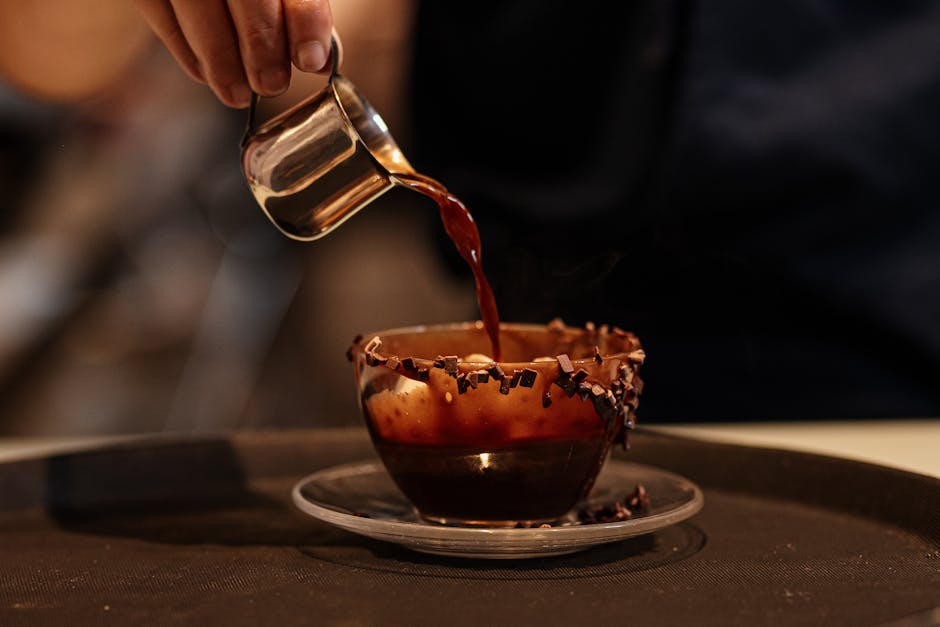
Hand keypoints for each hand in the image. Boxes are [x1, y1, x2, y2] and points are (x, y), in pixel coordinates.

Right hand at [135, 0, 333, 107]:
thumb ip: (298, 10)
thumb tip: (316, 60)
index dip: (305, 19)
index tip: (310, 60)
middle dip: (260, 43)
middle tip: (270, 84)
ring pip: (193, 2)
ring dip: (219, 58)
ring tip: (237, 93)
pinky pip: (157, 10)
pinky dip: (183, 48)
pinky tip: (205, 74)